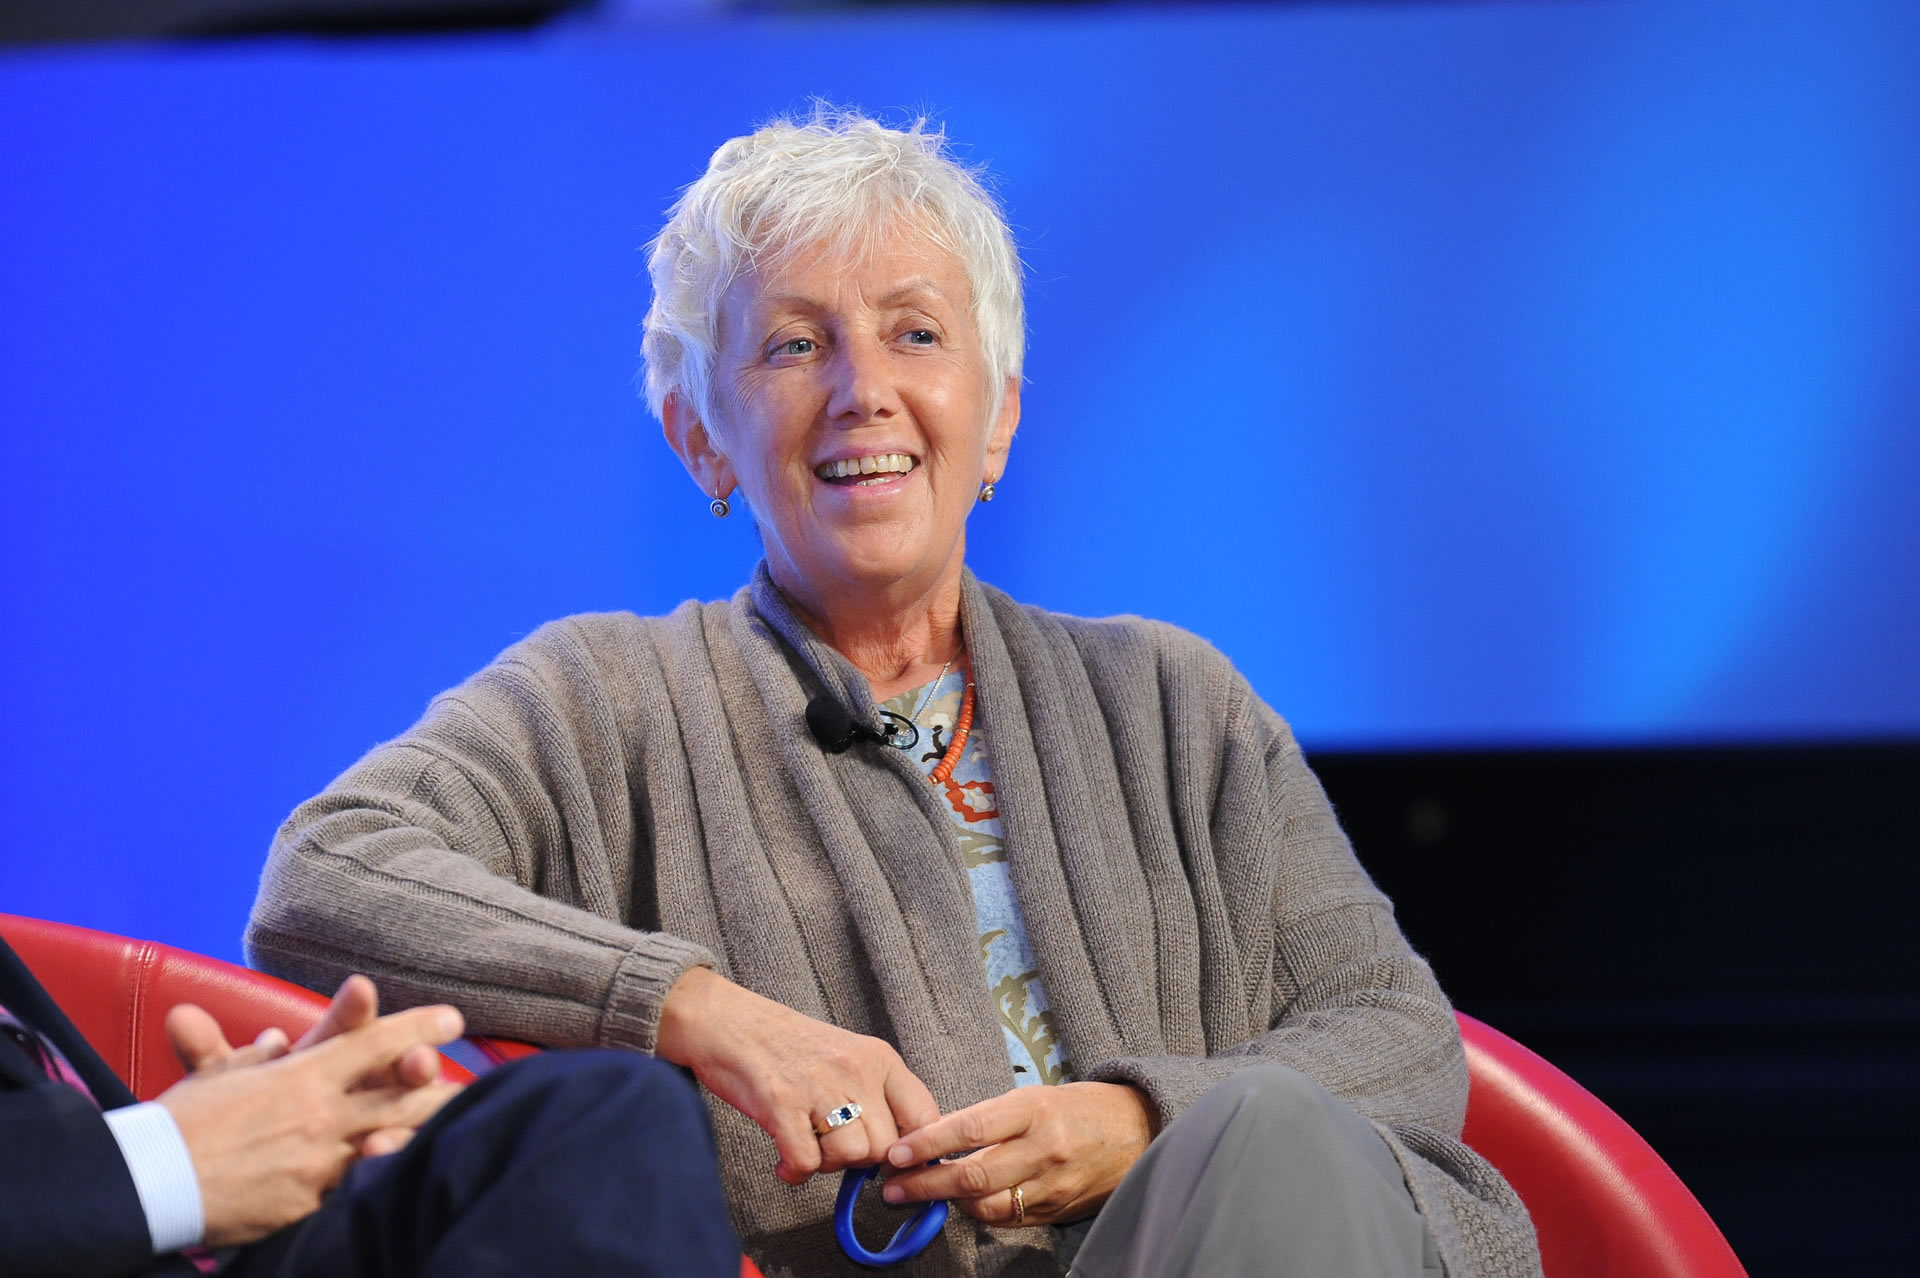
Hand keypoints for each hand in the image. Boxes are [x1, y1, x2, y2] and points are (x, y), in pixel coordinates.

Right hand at [157, 994, 464, 1246]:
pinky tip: (409, 1179)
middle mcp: (321, 1115)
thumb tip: (278, 1039)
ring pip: (391, 1143)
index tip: (452, 1020)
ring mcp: (320, 1163)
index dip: (419, 1029)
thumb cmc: (180, 1123)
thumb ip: (258, 1056)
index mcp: (302, 1075)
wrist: (151, 1184)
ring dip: (424, 1134)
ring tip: (459, 1129)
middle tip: (473, 1082)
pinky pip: (359, 1190)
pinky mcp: (310, 1204)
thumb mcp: (223, 1075)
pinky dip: (383, 1180)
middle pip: (402, 1095)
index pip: (374, 1043)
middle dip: (441, 1087)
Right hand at [657, 966, 940, 1185]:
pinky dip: (794, 1171)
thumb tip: (895, 1153)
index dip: (912, 1152)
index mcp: (878, 1058)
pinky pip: (806, 1163)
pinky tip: (784, 1160)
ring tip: (806, 1146)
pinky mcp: (782, 1103)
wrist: (726, 1020)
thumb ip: (874, 1096)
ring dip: (825, 1165)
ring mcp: (819, 1085)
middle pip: (884, 1147)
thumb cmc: (785, 1045)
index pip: (923, 1115)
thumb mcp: (845, 1058)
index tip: (893, 1165)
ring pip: (849, 1157)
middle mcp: (855, 1069)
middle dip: (858, 1161)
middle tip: (830, 1148)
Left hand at [879, 1082, 1154, 1226]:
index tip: (897, 1152)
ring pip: (986, 1205)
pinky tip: (960, 1203)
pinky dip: (978, 1212)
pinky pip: (1006, 1219)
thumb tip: (933, 1137)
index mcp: (1033, 1109)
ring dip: (947, 1203)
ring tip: (919, 1195)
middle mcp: (1043, 1149)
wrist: (1135, 1130)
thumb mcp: (1032, 1097)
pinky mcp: (1055, 1210)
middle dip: (925, 1184)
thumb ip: (987, 1120)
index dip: (929, 1143)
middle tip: (893, 1187)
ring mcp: (1051, 1184)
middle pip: (972, 1175)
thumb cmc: (1076, 1107)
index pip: (970, 1128)